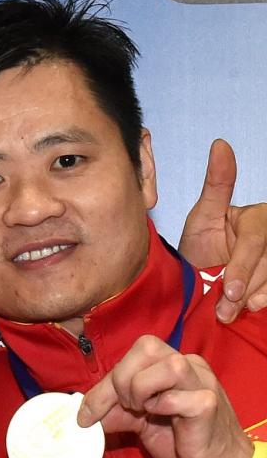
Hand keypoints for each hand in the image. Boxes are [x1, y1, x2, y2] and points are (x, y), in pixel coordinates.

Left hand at [78, 336, 251, 457]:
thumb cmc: (185, 446)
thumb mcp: (143, 423)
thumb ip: (117, 411)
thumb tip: (83, 411)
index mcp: (174, 365)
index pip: (133, 354)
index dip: (105, 382)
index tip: (87, 413)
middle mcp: (191, 366)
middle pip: (147, 346)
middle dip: (122, 379)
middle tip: (126, 408)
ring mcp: (203, 384)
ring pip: (168, 364)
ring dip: (142, 389)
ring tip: (145, 412)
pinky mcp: (209, 406)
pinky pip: (180, 397)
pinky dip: (162, 408)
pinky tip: (168, 422)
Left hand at [178, 138, 266, 322]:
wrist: (197, 279)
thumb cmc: (200, 246)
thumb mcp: (203, 216)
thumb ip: (216, 183)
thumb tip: (220, 144)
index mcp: (259, 218)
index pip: (257, 240)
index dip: (244, 266)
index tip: (227, 289)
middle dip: (245, 288)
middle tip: (222, 310)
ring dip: (255, 299)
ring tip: (228, 314)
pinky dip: (265, 302)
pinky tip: (250, 309)